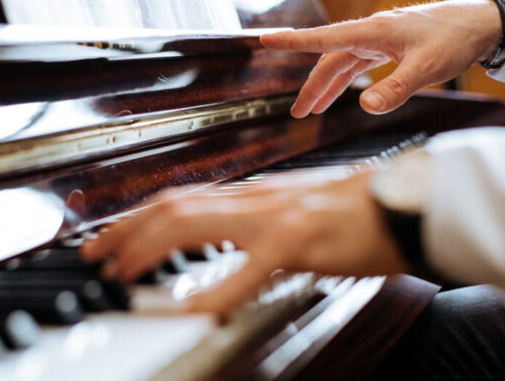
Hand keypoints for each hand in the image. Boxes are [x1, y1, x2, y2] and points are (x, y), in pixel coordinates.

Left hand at [81, 171, 406, 315]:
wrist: (409, 199)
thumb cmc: (359, 209)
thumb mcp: (298, 212)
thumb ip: (261, 225)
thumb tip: (228, 244)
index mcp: (256, 196)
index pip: (182, 200)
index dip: (138, 217)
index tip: (109, 238)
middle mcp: (257, 199)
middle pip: (174, 206)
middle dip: (126, 231)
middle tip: (95, 255)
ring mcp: (276, 216)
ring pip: (195, 223)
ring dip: (150, 248)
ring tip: (122, 271)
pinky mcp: (302, 240)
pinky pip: (250, 269)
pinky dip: (218, 289)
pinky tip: (196, 309)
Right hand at [260, 0, 501, 116]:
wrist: (482, 24)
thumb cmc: (455, 39)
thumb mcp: (428, 68)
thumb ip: (396, 88)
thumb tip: (365, 107)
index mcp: (373, 32)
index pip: (324, 38)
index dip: (293, 41)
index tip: (265, 40)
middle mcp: (371, 33)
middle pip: (330, 60)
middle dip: (311, 86)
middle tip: (297, 113)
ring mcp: (380, 40)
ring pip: (343, 64)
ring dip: (327, 86)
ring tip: (312, 110)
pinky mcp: (390, 46)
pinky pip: (358, 64)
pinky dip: (346, 80)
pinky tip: (342, 93)